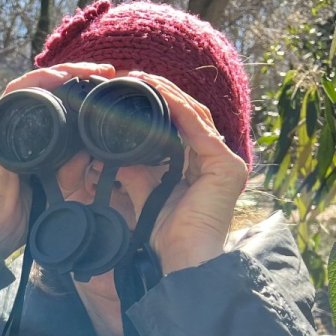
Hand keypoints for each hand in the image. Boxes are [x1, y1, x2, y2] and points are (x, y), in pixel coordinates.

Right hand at [0, 63, 116, 255]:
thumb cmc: (27, 212)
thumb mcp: (64, 187)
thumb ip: (76, 167)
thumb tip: (93, 146)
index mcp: (35, 136)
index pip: (59, 100)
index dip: (83, 87)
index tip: (110, 83)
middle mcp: (18, 126)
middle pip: (47, 86)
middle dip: (77, 72)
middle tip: (107, 70)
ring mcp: (4, 126)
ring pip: (32, 85)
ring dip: (60, 72)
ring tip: (86, 70)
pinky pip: (14, 96)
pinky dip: (36, 83)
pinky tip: (58, 79)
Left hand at [124, 70, 248, 273]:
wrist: (183, 259)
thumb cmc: (167, 235)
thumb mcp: (145, 194)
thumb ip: (134, 173)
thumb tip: (110, 157)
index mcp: (201, 167)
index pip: (180, 126)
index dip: (159, 105)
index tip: (132, 90)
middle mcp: (216, 161)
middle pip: (189, 116)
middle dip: (162, 93)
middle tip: (134, 76)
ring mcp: (225, 162)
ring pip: (195, 115)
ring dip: (168, 94)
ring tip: (143, 78)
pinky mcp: (225, 165)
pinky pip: (197, 128)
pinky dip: (177, 108)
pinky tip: (159, 92)